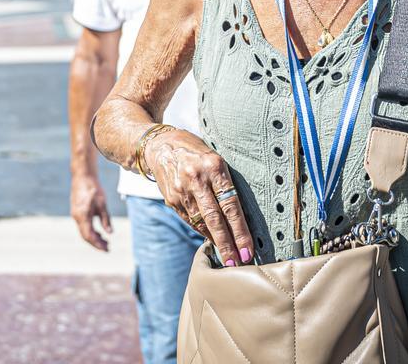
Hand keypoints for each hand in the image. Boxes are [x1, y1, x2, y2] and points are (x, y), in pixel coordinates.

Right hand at [70, 172, 112, 250]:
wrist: (83, 175)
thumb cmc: (93, 188)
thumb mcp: (102, 204)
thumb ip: (105, 219)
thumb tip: (109, 233)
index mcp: (82, 215)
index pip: (89, 235)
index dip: (98, 244)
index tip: (107, 249)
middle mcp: (77, 216)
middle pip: (85, 235)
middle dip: (96, 243)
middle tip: (108, 248)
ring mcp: (75, 214)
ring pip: (84, 231)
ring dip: (94, 237)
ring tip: (106, 241)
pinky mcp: (77, 211)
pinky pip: (83, 225)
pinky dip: (91, 230)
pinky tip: (100, 232)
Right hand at [147, 129, 253, 266]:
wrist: (159, 145)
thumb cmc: (195, 152)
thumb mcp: (214, 158)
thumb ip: (225, 183)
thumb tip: (241, 215)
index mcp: (213, 166)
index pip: (231, 205)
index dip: (240, 230)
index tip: (248, 249)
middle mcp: (196, 179)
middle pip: (215, 218)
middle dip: (227, 244)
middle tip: (238, 262)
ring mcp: (181, 190)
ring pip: (201, 222)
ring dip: (215, 241)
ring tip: (227, 257)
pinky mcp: (171, 199)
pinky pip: (189, 220)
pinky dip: (201, 231)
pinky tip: (211, 240)